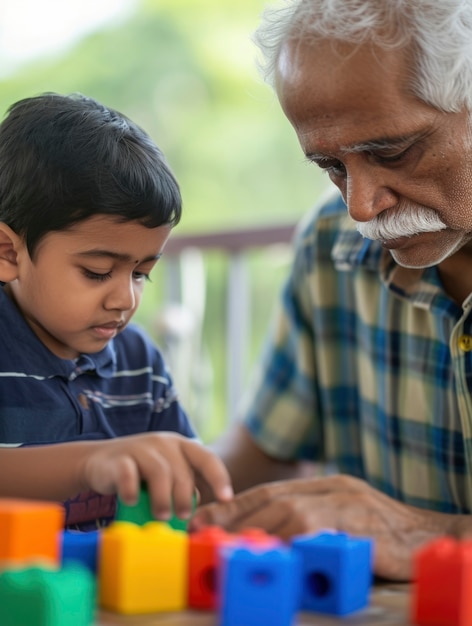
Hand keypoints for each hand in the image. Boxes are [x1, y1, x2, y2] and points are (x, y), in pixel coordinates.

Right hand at [80, 432, 232, 520]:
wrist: (99, 462)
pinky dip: (131, 490)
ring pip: (159, 472)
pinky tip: (131, 501)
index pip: (207, 458)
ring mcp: (141, 448)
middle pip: (182, 471)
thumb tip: (197, 512)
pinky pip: (129, 474)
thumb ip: (182, 487)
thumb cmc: (140, 473)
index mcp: (181, 446)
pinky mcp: (119, 458)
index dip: (219, 478)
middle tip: (183, 516)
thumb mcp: (166, 476)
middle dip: (184, 497)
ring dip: (163, 497)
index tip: (225, 498)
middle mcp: (164, 443)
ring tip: (161, 515)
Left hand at [189, 474, 461, 580]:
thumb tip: (268, 534)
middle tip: (200, 531)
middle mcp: (329, 488)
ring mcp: (344, 504)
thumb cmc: (383, 531)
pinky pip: (315, 532)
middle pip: (271, 499)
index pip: (269, 491)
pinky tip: (266, 552)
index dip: (233, 504)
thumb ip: (309, 519)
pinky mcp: (357, 525)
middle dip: (233, 516)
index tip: (202, 516)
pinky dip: (287, 542)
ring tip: (222, 544)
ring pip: (288, 512)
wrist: (428, 534)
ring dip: (252, 529)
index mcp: (323, 485)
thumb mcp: (341, 517)